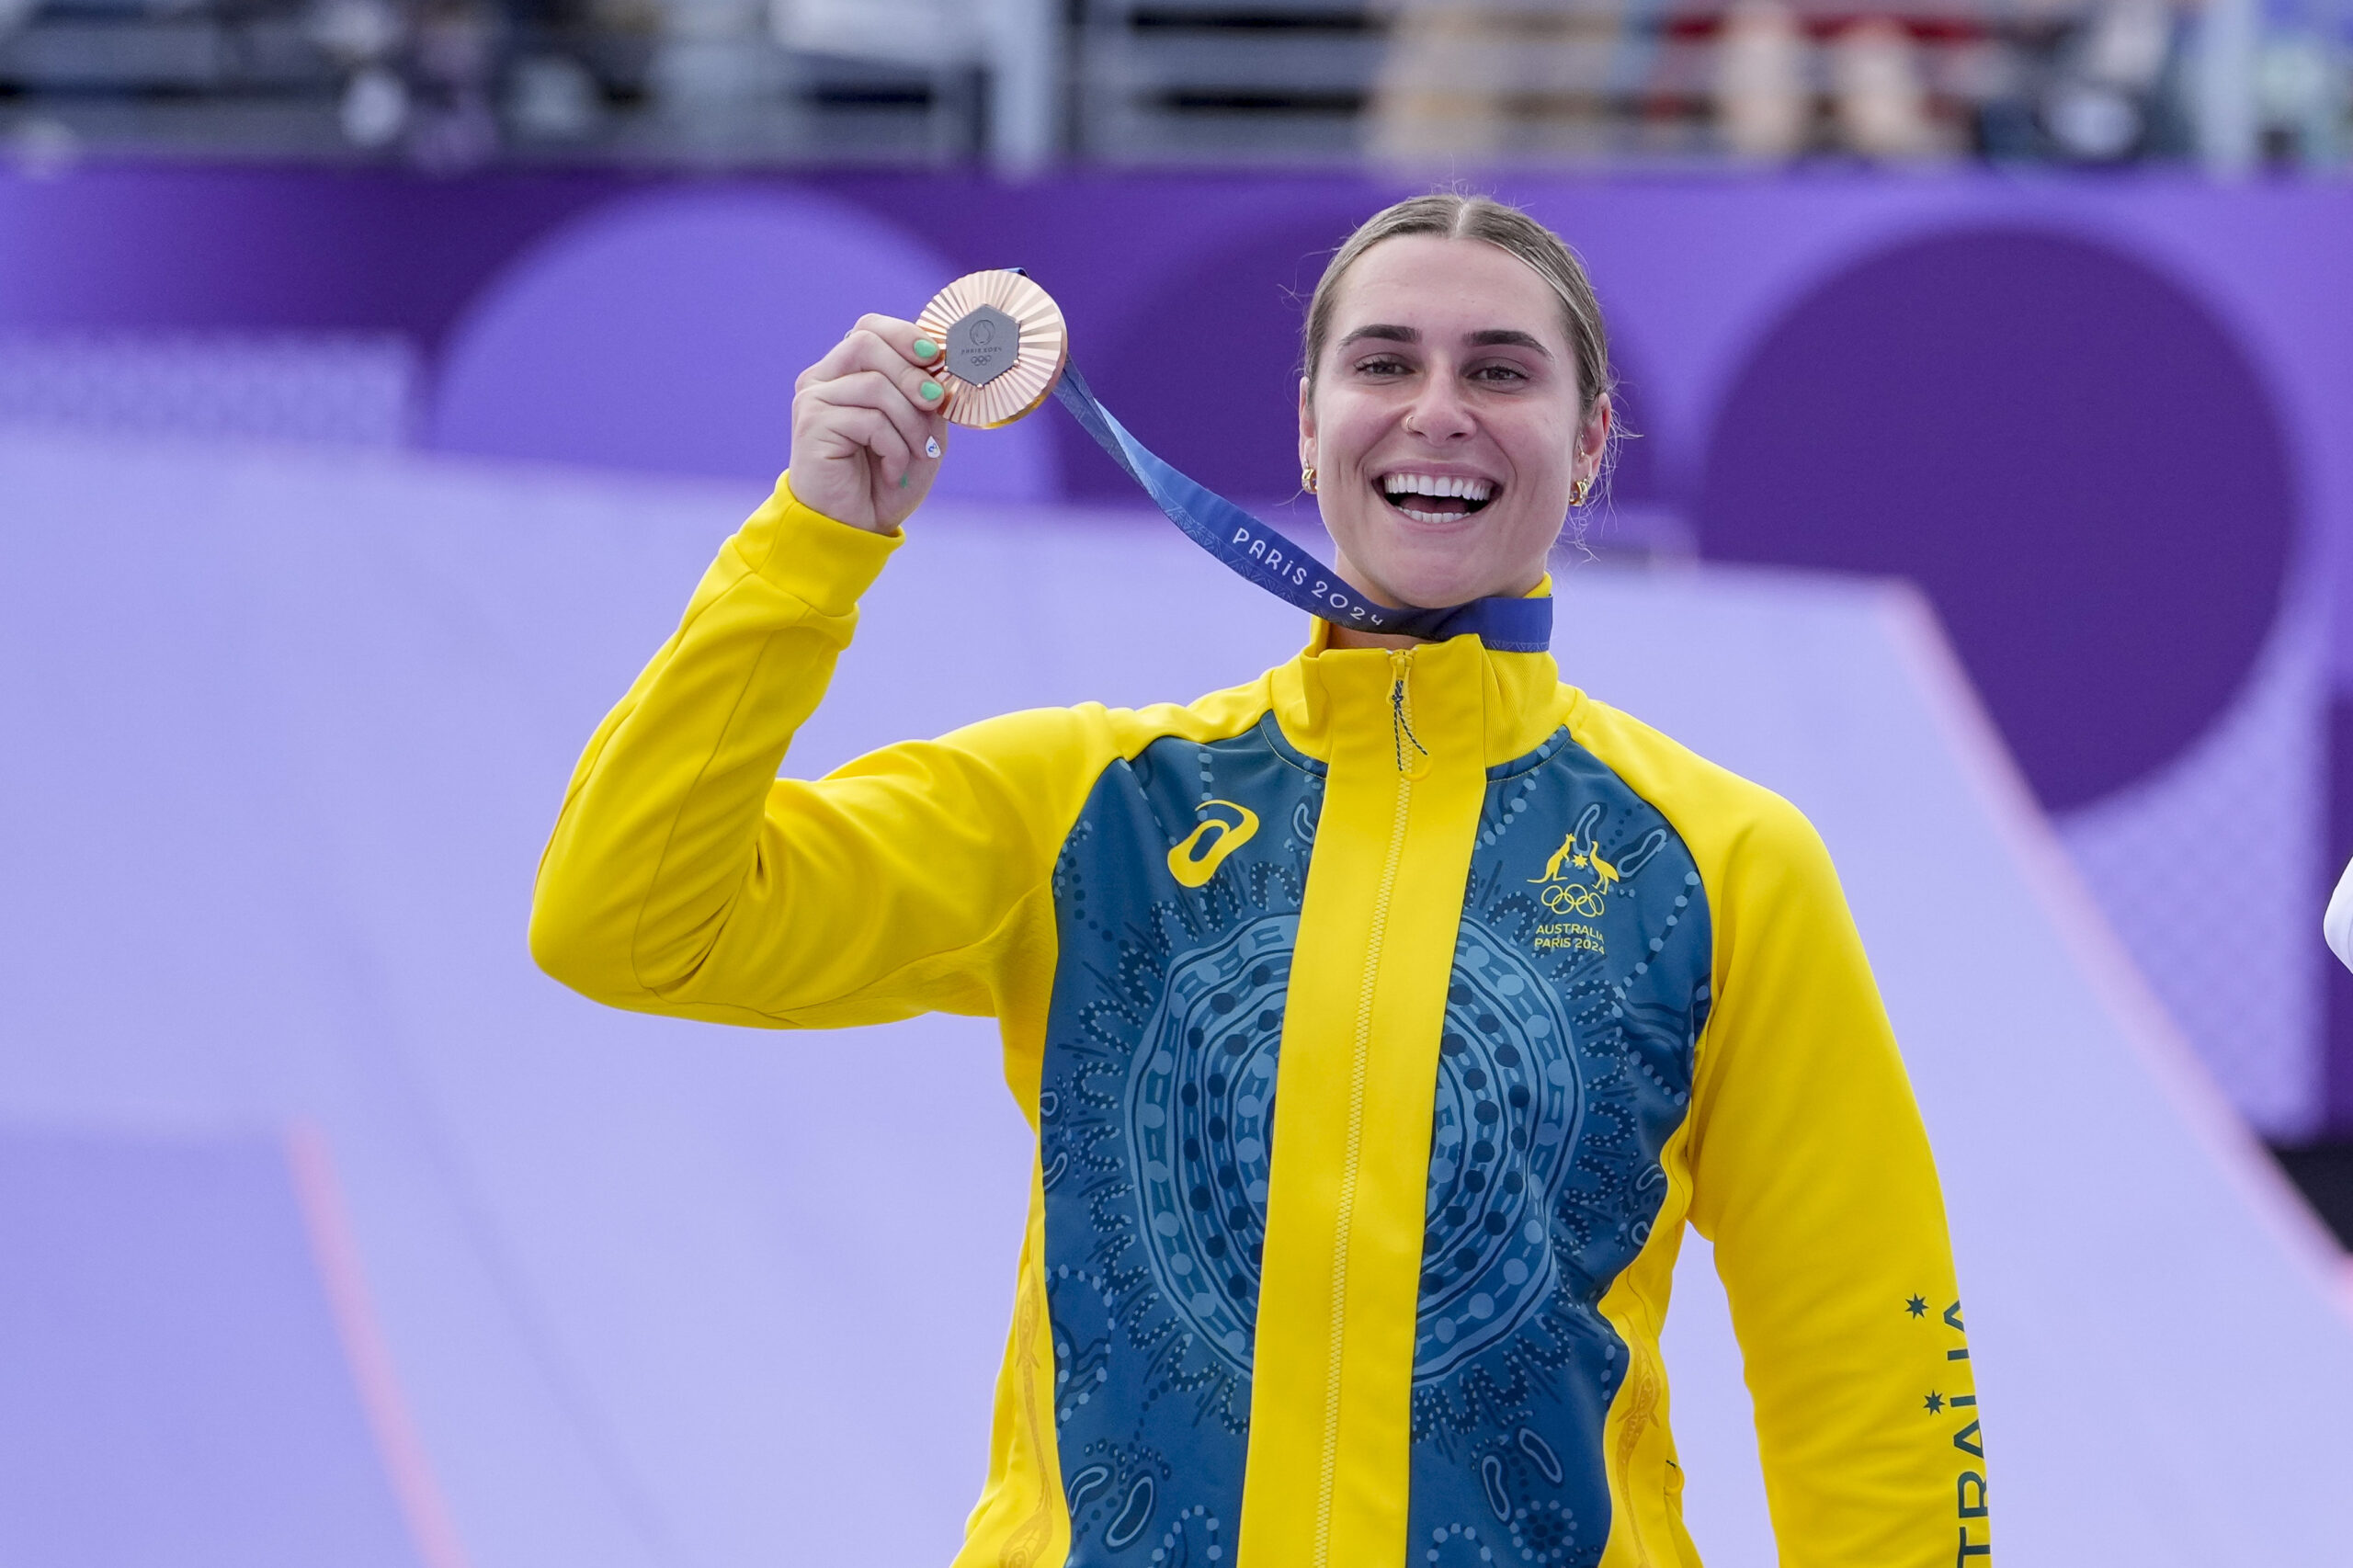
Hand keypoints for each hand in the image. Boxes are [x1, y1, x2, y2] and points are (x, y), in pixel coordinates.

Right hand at [789, 314, 950, 533]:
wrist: (855, 527)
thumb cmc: (886, 479)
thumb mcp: (920, 431)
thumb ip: (926, 395)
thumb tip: (940, 364)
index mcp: (845, 372)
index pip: (869, 328)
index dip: (904, 334)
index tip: (935, 358)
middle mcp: (822, 379)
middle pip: (867, 343)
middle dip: (911, 373)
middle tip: (934, 403)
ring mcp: (813, 400)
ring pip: (874, 384)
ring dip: (910, 422)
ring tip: (918, 453)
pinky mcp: (811, 424)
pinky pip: (869, 420)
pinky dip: (895, 447)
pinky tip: (894, 470)